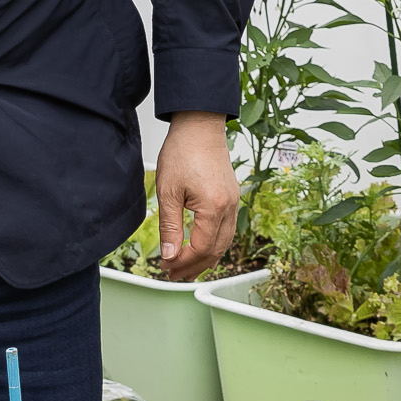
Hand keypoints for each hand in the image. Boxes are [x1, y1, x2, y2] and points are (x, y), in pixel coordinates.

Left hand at [154, 113, 236, 281]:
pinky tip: (202, 247)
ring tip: (187, 268)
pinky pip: (227, 229)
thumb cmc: (183, 151)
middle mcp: (230, 207)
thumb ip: (170, 227)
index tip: (166, 266)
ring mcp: (234, 202)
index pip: (202, 248)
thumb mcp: (168, 192)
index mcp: (214, 207)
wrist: (199, 125)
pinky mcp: (232, 196)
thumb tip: (170, 255)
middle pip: (216, 250)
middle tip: (174, 275)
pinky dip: (215, 244)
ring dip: (206, 258)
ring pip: (225, 242)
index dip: (183, 262)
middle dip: (195, 266)